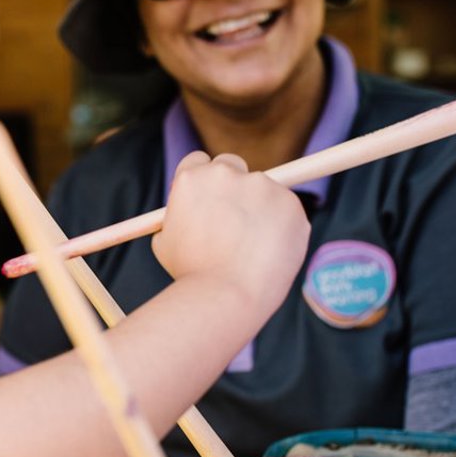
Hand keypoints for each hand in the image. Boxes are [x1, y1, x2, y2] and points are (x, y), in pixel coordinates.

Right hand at [152, 151, 307, 314]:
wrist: (227, 294)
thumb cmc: (192, 275)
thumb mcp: (165, 242)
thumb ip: (177, 220)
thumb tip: (189, 215)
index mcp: (192, 178)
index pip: (199, 161)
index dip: (204, 182)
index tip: (209, 198)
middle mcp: (225, 173)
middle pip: (232, 165)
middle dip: (234, 186)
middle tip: (236, 218)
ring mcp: (261, 185)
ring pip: (262, 192)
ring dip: (259, 211)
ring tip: (251, 251)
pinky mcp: (290, 202)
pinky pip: (286, 211)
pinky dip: (281, 229)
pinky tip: (268, 254)